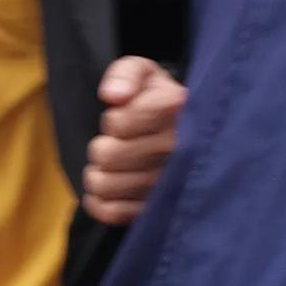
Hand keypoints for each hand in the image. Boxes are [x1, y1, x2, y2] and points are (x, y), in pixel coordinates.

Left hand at [82, 56, 185, 225]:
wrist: (187, 133)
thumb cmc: (158, 100)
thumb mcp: (144, 73)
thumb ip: (125, 74)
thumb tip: (113, 96)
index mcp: (175, 109)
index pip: (117, 124)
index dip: (111, 120)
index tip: (123, 119)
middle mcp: (178, 148)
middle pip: (106, 154)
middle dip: (101, 146)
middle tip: (114, 145)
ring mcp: (170, 183)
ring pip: (105, 184)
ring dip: (98, 174)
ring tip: (112, 166)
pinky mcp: (159, 209)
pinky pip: (112, 212)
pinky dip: (99, 202)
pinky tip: (107, 190)